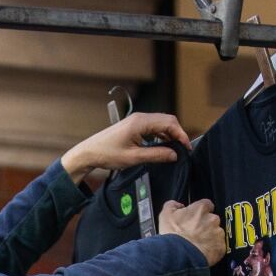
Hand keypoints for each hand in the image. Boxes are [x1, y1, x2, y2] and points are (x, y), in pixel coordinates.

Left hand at [60, 113, 192, 179]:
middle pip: (167, 121)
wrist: (89, 152)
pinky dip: (161, 135)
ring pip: (161, 124)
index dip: (181, 135)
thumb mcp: (134, 158)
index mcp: (141, 122)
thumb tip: (174, 154)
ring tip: (174, 150)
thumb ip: (156, 155)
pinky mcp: (134, 126)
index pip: (169, 123)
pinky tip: (162, 146)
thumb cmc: (107, 154)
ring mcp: (137, 121)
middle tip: (183, 150)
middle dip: (177, 134)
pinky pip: (153, 127)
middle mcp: (140, 118)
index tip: (186, 148)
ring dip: (169, 135)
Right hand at [160, 199, 226, 265]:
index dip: (200, 211)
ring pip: (216, 233)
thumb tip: (178, 205)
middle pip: (212, 219)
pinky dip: (212, 249)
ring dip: (209, 237)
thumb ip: (172, 205)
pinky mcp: (221, 247)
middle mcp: (213, 219)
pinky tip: (202, 252)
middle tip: (194, 233)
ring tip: (197, 244)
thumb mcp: (165, 215)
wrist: (179, 256)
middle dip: (205, 225)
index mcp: (201, 209)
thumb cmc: (173, 235)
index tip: (195, 217)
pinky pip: (219, 247)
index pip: (206, 204)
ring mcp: (218, 233)